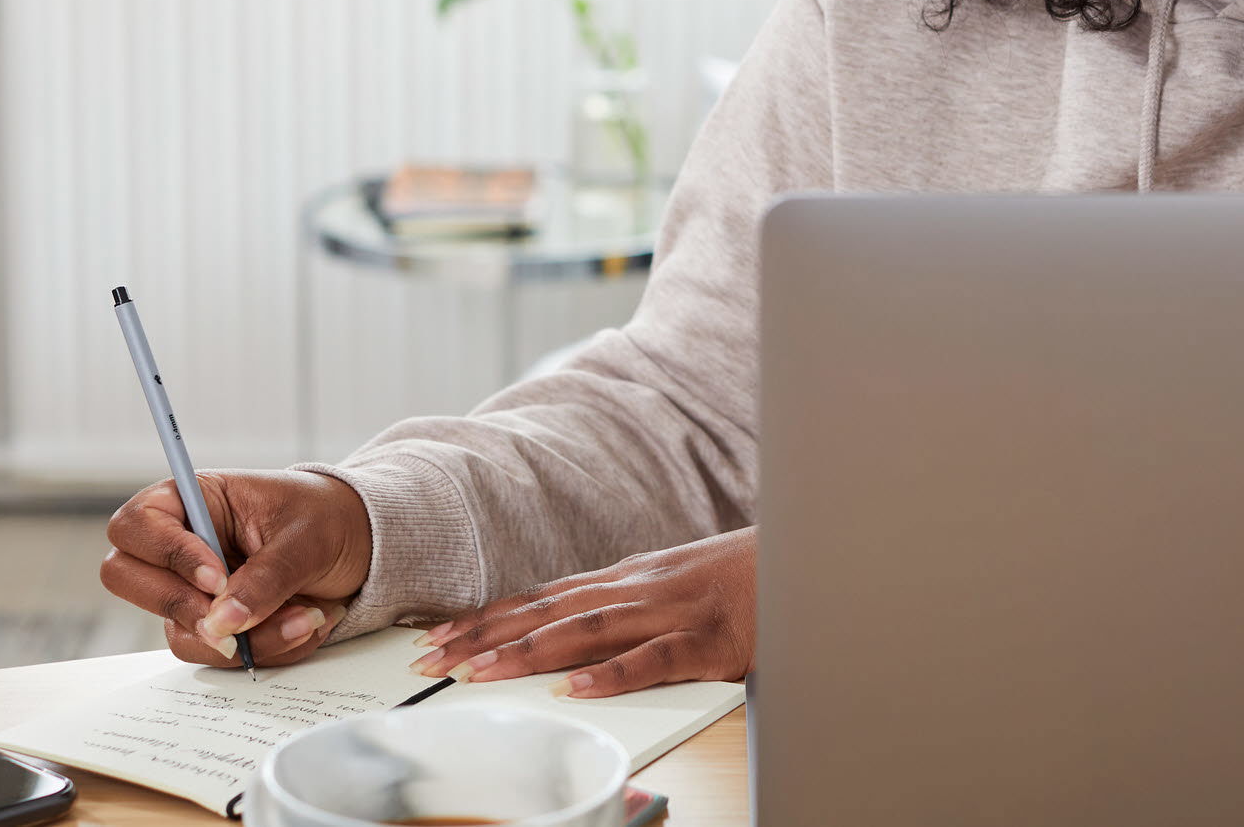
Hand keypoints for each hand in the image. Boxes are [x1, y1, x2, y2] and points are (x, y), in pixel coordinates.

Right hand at [101, 469, 373, 669]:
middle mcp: (184, 544)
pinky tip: (307, 625)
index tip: (217, 578)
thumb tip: (222, 622)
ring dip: (244, 636)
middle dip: (181, 606)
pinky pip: (215, 651)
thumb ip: (266, 577)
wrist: (363, 546)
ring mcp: (193, 589)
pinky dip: (263, 649)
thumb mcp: (308, 537)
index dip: (166, 554)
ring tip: (308, 616)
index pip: (138, 523)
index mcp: (197, 499)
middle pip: (125, 577)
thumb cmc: (330, 519)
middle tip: (235, 619)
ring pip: (178, 630)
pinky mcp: (214, 623)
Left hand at [410, 527, 755, 698]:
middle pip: (549, 611)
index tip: (438, 635)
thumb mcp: (675, 583)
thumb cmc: (744, 577)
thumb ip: (627, 603)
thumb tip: (571, 628)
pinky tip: (576, 690)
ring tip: (479, 671)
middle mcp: (639, 588)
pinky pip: (654, 659)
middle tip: (433, 659)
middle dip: (486, 634)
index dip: (488, 615)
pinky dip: (612, 675)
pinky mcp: (708, 640)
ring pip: (587, 630)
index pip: (543, 596)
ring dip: (528, 651)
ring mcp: (672, 611)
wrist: (810, 554)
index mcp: (629, 577)